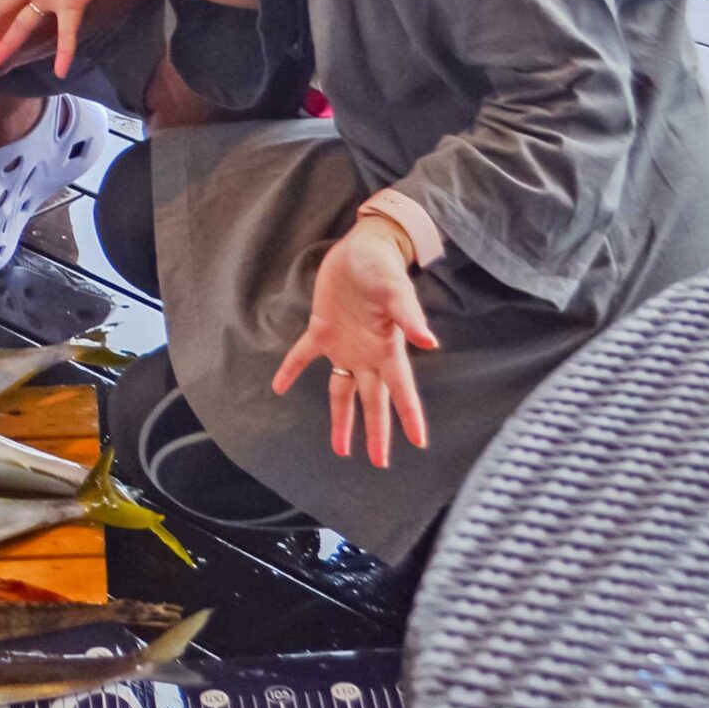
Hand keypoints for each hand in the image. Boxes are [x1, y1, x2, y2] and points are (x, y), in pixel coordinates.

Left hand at [272, 216, 439, 469]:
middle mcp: (368, 353)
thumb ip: (410, 316)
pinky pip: (305, 355)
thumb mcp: (396, 289)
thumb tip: (430, 343)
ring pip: (344, 390)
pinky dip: (291, 369)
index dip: (410, 416)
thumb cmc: (383, 266)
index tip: (419, 442)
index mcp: (389, 348)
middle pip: (374, 400)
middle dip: (377, 432)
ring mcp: (346, 344)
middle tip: (380, 462)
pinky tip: (279, 386)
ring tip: (341, 449)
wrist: (362, 245)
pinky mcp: (322, 329)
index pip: (402, 390)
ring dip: (342, 418)